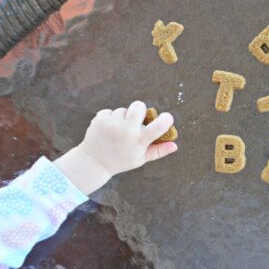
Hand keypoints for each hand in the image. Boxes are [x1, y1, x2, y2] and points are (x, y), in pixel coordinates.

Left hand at [54, 101, 177, 193]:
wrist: (94, 162)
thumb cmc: (121, 161)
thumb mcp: (141, 159)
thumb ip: (158, 151)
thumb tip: (175, 145)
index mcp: (139, 141)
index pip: (158, 126)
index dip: (166, 119)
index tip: (166, 118)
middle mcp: (127, 131)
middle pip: (139, 106)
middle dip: (139, 109)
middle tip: (136, 119)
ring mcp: (112, 124)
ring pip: (123, 110)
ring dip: (122, 118)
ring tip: (117, 131)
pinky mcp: (100, 120)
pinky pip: (110, 112)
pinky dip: (110, 119)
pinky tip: (107, 130)